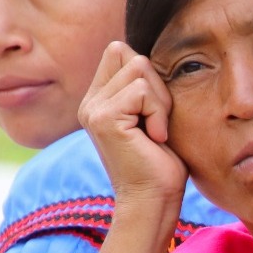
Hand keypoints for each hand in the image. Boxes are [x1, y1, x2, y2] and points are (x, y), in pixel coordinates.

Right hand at [78, 41, 187, 210]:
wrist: (153, 201)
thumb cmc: (162, 165)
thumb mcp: (155, 117)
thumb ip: (146, 88)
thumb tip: (148, 56)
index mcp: (100, 100)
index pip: (120, 51)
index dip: (149, 75)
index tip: (155, 113)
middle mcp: (91, 102)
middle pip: (131, 55)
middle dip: (157, 86)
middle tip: (157, 123)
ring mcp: (93, 108)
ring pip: (139, 68)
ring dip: (160, 101)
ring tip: (155, 132)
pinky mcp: (103, 117)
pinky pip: (142, 91)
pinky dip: (158, 113)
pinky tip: (154, 138)